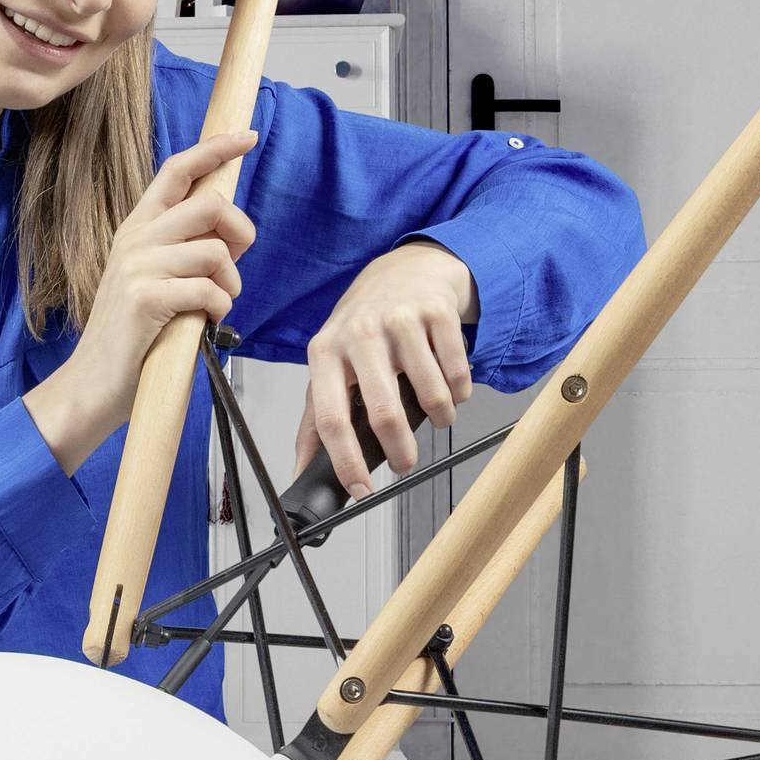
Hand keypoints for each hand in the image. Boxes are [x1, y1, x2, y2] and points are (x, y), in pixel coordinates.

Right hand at [25, 128, 257, 469]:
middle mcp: (135, 239)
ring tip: (215, 306)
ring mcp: (136, 267)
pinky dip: (220, 309)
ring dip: (230, 283)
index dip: (215, 149)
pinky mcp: (143, 298)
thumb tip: (231, 234)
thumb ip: (184, 251)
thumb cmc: (132, 338)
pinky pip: (208, 290)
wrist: (92, 385)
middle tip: (236, 263)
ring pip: (214, 251)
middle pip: (210, 205)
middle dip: (240, 232)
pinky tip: (206, 324)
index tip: (246, 136)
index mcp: (137, 228)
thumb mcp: (154, 280)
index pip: (177, 171)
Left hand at [293, 239, 476, 492]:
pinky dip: (459, 392)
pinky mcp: (437, 313)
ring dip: (440, 418)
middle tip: (405, 462)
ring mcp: (400, 320)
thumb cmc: (364, 327)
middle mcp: (360, 334)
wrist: (404, 270)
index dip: (345, 461)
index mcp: (325, 353)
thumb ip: (315, 417)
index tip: (361, 489)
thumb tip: (299, 471)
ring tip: (436, 415)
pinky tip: (450, 386)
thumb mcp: (330, 363)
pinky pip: (457, 374)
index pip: (330, 418)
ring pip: (430, 395)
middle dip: (400, 451)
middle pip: (384, 412)